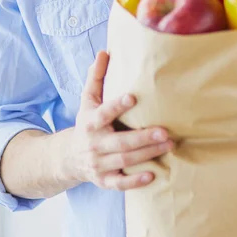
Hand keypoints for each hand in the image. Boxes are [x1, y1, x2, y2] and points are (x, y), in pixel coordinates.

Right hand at [68, 50, 172, 190]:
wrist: (68, 158)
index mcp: (90, 122)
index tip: (133, 97)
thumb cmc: (86, 124)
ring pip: (124, 161)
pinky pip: (119, 184)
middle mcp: (94, 144)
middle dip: (143, 137)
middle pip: (120, 142)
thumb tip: (104, 52)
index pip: (103, 113)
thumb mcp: (87, 101)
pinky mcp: (104, 180)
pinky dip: (134, 182)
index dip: (116, 106)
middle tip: (166, 131)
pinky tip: (152, 176)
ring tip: (169, 145)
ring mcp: (99, 164)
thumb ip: (96, 77)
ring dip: (147, 154)